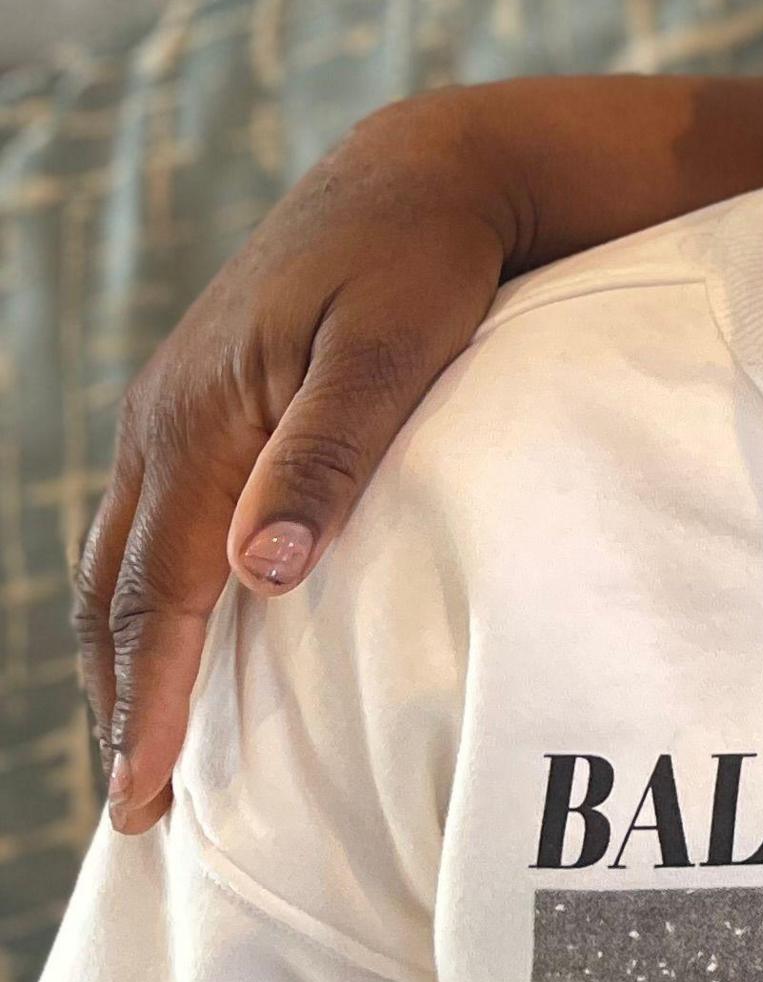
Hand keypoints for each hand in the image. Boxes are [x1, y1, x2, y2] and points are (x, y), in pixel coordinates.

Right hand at [74, 99, 514, 832]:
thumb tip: (265, 573)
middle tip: (133, 811)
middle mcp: (168, 420)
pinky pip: (151, 519)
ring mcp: (176, 408)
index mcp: (203, 420)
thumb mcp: (392, 347)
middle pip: (123, 590)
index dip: (151, 698)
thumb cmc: (423, 259)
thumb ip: (332, 453)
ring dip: (122, 654)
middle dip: (121, 700)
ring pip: (124, 559)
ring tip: (137, 744)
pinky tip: (167, 631)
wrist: (422, 170)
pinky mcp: (204, 400)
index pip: (163, 593)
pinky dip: (144, 592)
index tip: (144, 794)